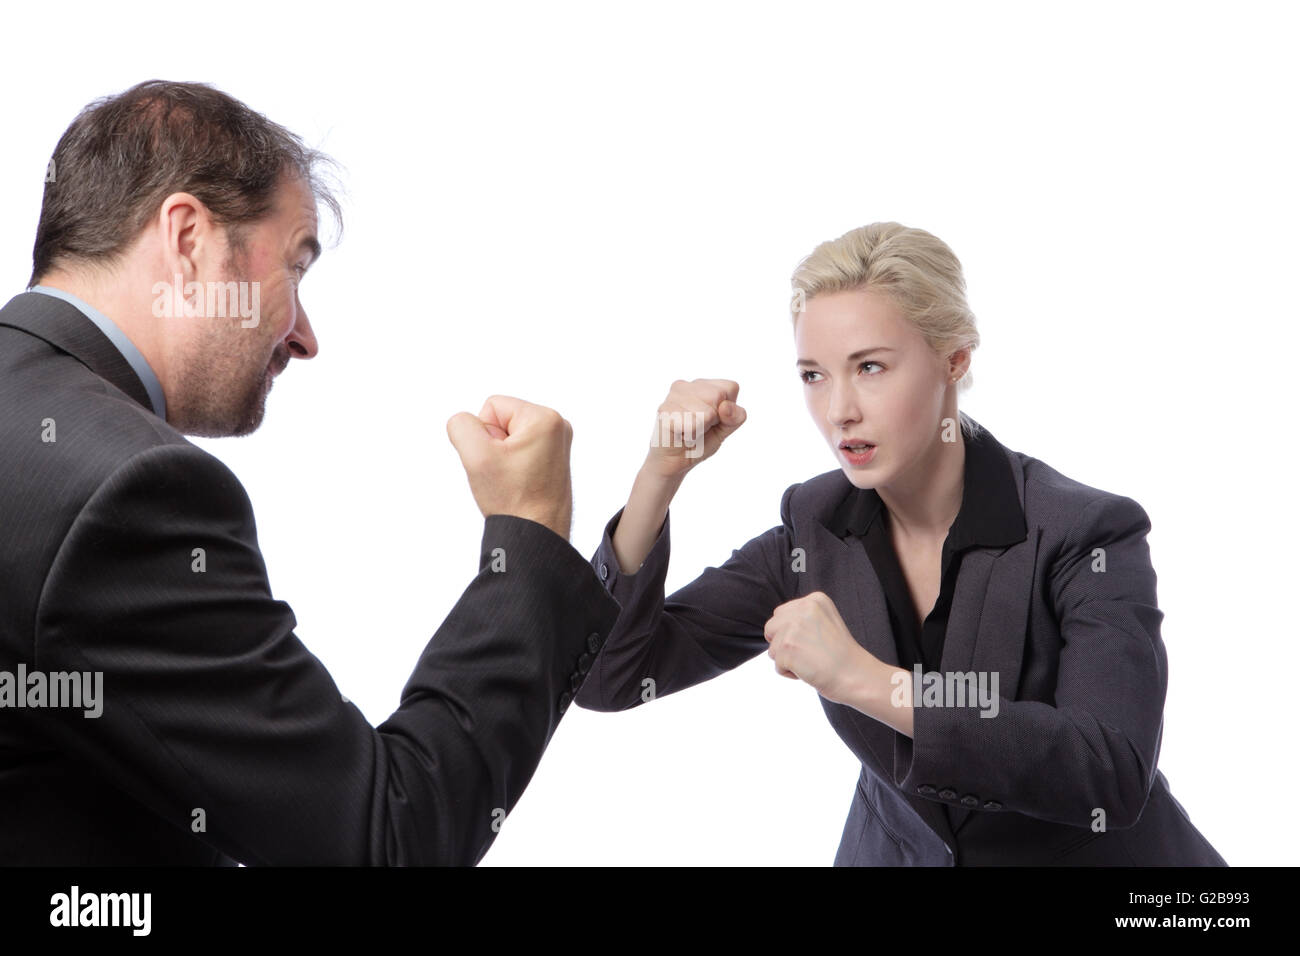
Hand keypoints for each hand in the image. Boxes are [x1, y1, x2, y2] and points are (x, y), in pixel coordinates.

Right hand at [446, 395, 573, 539]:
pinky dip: (512, 465)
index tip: (499, 462)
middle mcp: (557, 425)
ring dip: (501, 457)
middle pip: (501, 420)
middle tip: (505, 474)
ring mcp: (558, 443)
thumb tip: (465, 422)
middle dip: (494, 446)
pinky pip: (519, 450)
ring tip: (512, 480)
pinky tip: (519, 483)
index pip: (492, 406)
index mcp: (545, 418)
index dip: (484, 435)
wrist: (537, 535)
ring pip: (508, 437)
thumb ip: (461, 425)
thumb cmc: (513, 500)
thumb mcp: (476, 456)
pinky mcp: (554, 458)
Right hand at [642, 378, 745, 480]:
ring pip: (706, 412)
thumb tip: (725, 406)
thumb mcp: (725, 430)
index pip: (730, 387)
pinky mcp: (665, 411)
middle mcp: (687, 385)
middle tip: (698, 426)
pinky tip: (680, 434)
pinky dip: (690, 436)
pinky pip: (692, 425)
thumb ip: (735, 417)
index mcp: (704, 385)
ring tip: (688, 430)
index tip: (713, 420)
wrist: (674, 463)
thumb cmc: (700, 442)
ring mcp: (673, 396)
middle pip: (718, 396)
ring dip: (700, 429)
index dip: (727, 409)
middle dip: (713, 419)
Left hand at [763, 591, 879, 705]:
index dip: (792, 633)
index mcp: (814, 600)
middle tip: (810, 652)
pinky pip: (777, 666)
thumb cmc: (842, 656)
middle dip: (784, 644)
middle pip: (771, 628)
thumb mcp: (826, 621)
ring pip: (772, 648)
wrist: (856, 676)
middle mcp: (803, 608)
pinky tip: (810, 670)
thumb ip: (803, 617)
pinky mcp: (787, 648)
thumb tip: (775, 626)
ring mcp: (793, 628)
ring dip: (788, 660)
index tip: (814, 641)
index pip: (781, 614)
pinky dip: (790, 673)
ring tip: (812, 661)